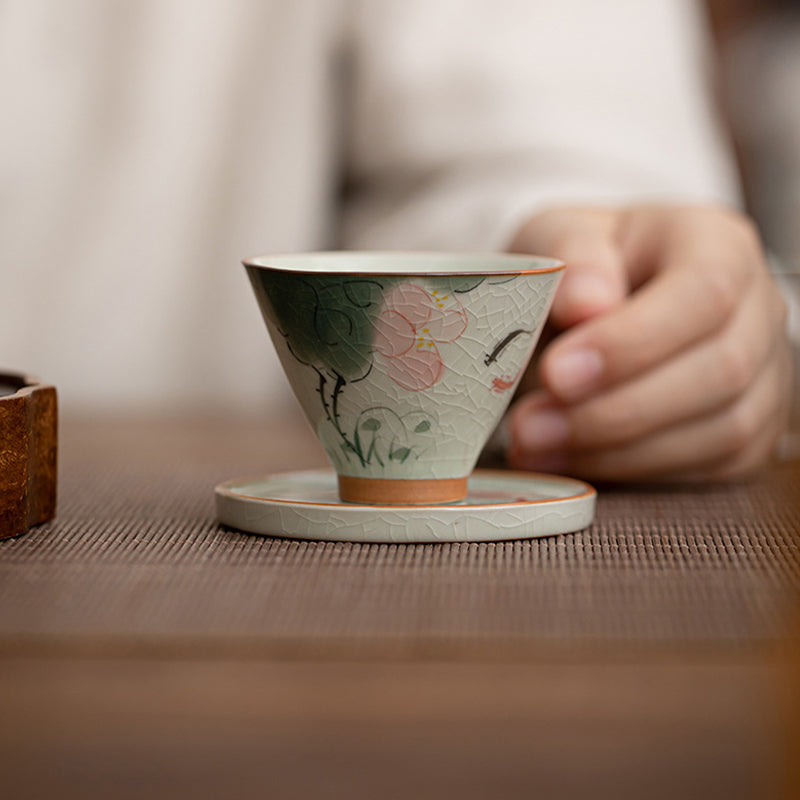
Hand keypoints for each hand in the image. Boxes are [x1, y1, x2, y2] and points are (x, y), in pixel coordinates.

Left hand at [506, 205, 791, 481]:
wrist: (602, 303)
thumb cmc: (584, 266)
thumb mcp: (561, 237)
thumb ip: (572, 259)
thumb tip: (587, 304)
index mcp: (717, 243)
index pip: (703, 292)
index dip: (632, 342)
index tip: (555, 373)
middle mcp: (758, 309)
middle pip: (721, 370)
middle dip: (616, 410)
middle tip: (528, 426)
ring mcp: (765, 375)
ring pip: (720, 431)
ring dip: (617, 451)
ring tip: (534, 446)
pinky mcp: (749, 432)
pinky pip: (707, 468)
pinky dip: (632, 471)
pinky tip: (567, 461)